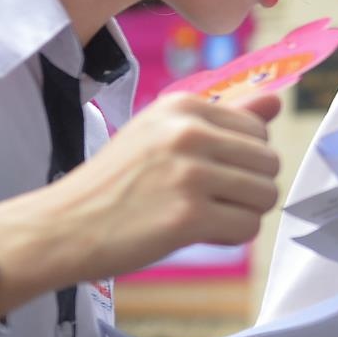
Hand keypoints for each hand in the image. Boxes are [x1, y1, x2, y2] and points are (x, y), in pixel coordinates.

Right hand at [23, 90, 282, 283]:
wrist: (61, 226)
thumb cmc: (113, 183)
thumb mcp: (161, 132)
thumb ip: (224, 116)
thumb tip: (277, 100)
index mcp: (184, 106)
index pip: (257, 128)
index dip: (241, 159)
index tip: (208, 173)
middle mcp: (190, 132)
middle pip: (268, 162)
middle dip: (248, 187)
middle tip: (209, 200)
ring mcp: (190, 174)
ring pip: (265, 194)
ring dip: (242, 213)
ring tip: (204, 216)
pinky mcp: (188, 216)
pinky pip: (248, 227)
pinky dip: (230, 237)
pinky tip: (198, 234)